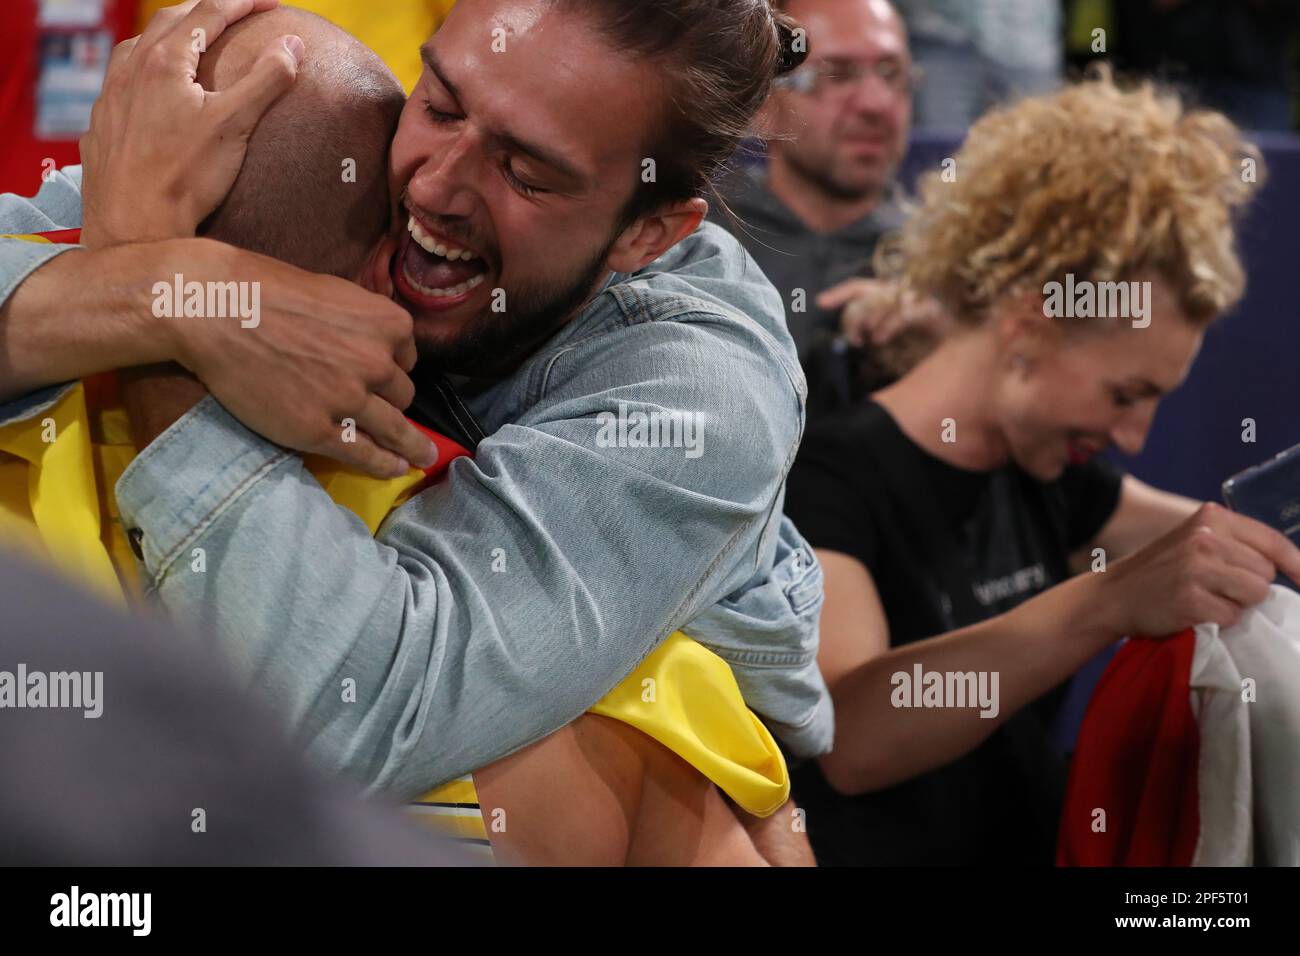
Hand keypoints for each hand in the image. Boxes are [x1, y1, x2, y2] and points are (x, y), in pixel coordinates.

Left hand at [80, 0, 300, 246]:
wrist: (133, 225)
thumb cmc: (185, 177)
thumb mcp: (234, 125)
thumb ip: (266, 79)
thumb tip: (293, 44)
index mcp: (164, 61)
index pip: (209, 13)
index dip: (242, 2)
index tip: (271, 3)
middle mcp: (130, 69)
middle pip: (170, 21)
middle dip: (206, 10)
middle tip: (234, 11)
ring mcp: (111, 96)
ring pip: (139, 46)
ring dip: (170, 35)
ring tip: (191, 40)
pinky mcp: (102, 125)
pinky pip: (121, 80)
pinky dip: (145, 69)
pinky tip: (152, 89)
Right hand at [165, 239, 433, 477]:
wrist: (216, 309)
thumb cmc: (266, 288)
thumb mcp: (334, 291)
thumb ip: (362, 320)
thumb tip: (374, 338)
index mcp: (388, 324)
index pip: (406, 358)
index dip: (392, 367)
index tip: (381, 375)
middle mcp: (377, 362)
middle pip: (402, 394)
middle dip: (391, 401)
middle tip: (382, 409)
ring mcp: (349, 399)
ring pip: (394, 429)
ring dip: (410, 445)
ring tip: (421, 457)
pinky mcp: (318, 429)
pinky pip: (362, 453)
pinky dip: (383, 464)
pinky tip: (395, 470)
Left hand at [816, 278, 950, 347]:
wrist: (973, 343)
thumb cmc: (938, 341)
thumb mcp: (903, 335)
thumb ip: (881, 329)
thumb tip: (861, 337)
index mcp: (895, 293)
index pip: (860, 287)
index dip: (840, 293)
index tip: (820, 302)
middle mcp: (904, 289)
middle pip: (865, 292)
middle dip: (853, 316)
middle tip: (854, 339)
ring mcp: (918, 296)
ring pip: (880, 300)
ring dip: (868, 320)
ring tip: (866, 339)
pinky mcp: (932, 307)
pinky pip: (903, 312)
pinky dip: (888, 324)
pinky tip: (879, 338)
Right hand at [1104, 503, 1299, 634]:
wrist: (1115, 594)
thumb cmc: (1163, 571)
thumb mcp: (1195, 541)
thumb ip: (1235, 545)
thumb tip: (1290, 568)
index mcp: (1211, 517)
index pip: (1272, 541)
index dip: (1297, 564)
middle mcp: (1204, 537)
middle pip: (1265, 572)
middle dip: (1251, 586)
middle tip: (1219, 588)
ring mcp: (1196, 568)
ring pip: (1255, 594)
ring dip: (1237, 604)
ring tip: (1208, 599)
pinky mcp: (1190, 599)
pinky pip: (1233, 616)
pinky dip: (1219, 621)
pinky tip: (1195, 612)